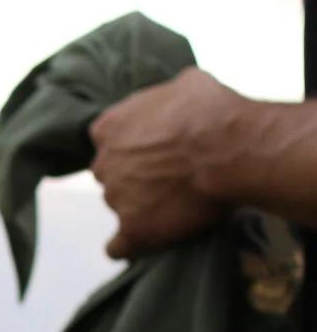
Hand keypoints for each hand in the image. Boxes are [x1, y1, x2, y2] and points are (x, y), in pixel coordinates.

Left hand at [89, 68, 243, 259]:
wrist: (227, 147)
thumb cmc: (210, 108)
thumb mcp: (185, 84)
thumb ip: (165, 99)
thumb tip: (174, 101)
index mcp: (108, 128)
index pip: (108, 139)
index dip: (132, 144)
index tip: (154, 148)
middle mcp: (104, 164)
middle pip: (113, 173)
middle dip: (135, 174)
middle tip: (170, 174)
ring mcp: (115, 198)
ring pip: (120, 204)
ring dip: (141, 205)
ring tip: (177, 203)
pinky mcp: (133, 228)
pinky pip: (119, 247)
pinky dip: (129, 246)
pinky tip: (143, 243)